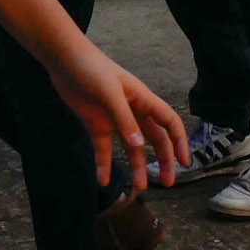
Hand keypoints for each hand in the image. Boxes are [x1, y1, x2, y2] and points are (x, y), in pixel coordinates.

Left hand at [46, 39, 189, 187]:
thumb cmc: (91, 69)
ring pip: (132, 148)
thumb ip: (124, 120)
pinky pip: (104, 149)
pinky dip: (104, 165)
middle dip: (164, 160)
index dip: (180, 141)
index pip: (169, 122)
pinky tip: (103, 181)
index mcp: (143, 99)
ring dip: (137, 167)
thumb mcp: (110, 93)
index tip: (185, 162)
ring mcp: (115, 120)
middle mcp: (133, 111)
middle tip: (168, 183)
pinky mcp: (96, 125)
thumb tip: (140, 147)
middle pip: (155, 139)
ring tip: (140, 188)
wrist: (64, 61)